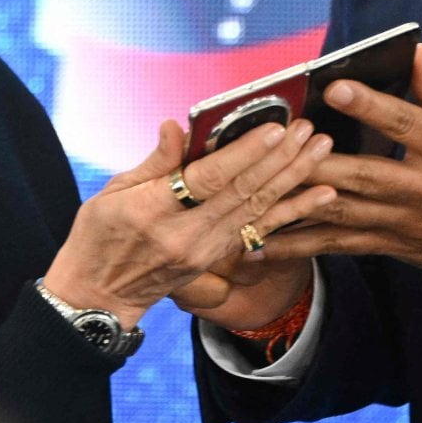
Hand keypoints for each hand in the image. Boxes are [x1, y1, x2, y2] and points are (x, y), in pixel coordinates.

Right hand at [43, 118, 335, 328]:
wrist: (99, 296)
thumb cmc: (99, 235)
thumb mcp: (112, 192)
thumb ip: (154, 162)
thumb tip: (176, 126)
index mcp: (153, 211)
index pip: (208, 179)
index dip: (245, 153)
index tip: (274, 128)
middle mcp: (185, 234)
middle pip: (243, 193)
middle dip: (281, 158)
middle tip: (310, 130)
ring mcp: (205, 251)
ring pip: (258, 209)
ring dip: (294, 178)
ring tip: (322, 150)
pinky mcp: (216, 258)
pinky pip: (260, 230)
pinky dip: (293, 211)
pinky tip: (321, 195)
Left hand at [264, 44, 421, 284]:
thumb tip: (413, 55)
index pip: (405, 124)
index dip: (370, 105)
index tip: (335, 86)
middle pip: (363, 174)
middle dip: (317, 160)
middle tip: (277, 145)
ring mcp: (405, 221)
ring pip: (344, 212)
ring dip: (297, 204)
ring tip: (255, 195)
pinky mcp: (393, 244)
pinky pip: (341, 244)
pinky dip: (301, 244)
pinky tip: (263, 242)